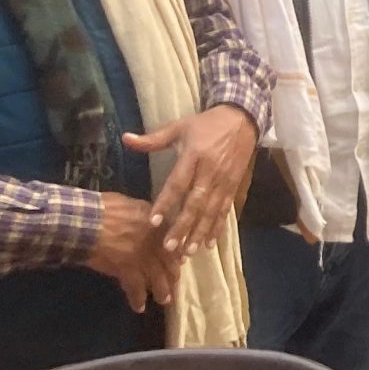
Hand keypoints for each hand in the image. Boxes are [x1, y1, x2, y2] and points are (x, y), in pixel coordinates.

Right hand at [84, 193, 182, 312]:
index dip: (177, 253)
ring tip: (165, 300)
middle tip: (175, 283)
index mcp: (157, 224)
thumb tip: (149, 220)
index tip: (180, 261)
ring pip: (158, 278)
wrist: (86, 221)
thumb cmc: (104, 208)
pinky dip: (138, 299)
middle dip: (173, 275)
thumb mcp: (131, 204)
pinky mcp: (127, 270)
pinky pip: (136, 288)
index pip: (173, 242)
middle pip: (169, 262)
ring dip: (162, 291)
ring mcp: (142, 257)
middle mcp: (155, 242)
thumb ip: (145, 214)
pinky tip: (139, 308)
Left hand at [127, 103, 258, 258]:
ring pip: (211, 210)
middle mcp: (210, 171)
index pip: (178, 183)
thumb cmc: (207, 124)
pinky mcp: (234, 185)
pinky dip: (218, 227)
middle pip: (195, 203)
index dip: (166, 203)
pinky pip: (225, 209)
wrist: (243, 118)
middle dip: (183, 226)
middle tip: (170, 246)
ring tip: (189, 251)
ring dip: (200, 232)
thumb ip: (153, 138)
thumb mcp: (180, 126)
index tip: (153, 222)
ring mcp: (224, 180)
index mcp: (194, 155)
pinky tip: (209, 243)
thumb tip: (125, 138)